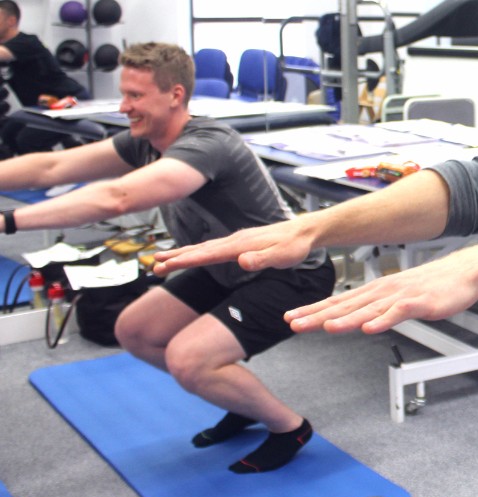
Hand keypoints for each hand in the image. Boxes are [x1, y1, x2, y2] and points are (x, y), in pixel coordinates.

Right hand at [153, 220, 314, 275]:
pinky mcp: (240, 242)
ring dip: (182, 254)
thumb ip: (262, 259)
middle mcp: (234, 240)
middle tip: (153, 264)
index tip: (165, 266)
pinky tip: (191, 255)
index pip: (207, 254)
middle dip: (175, 257)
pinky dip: (196, 252)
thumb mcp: (283, 256)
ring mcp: (236, 240)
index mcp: (240, 245)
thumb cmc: (295, 246)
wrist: (305, 231)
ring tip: (162, 259)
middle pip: (199, 249)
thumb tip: (242, 261)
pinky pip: (212, 248)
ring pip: (203, 247)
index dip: (185, 260)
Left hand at [285, 251, 477, 334]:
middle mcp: (383, 291)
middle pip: (346, 306)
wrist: (463, 273)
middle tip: (294, 323)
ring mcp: (400, 296)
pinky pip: (398, 313)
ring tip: (326, 327)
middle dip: (318, 316)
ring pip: (368, 310)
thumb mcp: (397, 296)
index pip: (338, 302)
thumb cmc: (431, 286)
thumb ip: (377, 308)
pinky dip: (383, 320)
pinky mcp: (419, 303)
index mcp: (375, 291)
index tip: (291, 317)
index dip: (314, 310)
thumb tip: (357, 320)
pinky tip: (371, 328)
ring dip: (346, 319)